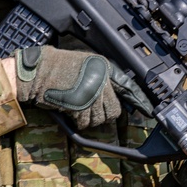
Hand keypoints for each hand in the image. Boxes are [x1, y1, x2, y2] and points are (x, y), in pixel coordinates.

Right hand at [14, 46, 152, 129]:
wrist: (38, 71)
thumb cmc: (58, 66)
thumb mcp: (87, 63)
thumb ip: (103, 76)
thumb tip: (115, 93)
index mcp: (105, 68)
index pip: (128, 87)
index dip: (139, 100)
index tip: (148, 110)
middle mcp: (101, 81)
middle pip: (114, 110)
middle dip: (105, 113)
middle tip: (91, 108)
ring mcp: (91, 95)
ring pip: (100, 119)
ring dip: (90, 118)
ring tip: (78, 106)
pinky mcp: (79, 107)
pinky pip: (86, 123)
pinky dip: (79, 121)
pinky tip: (71, 110)